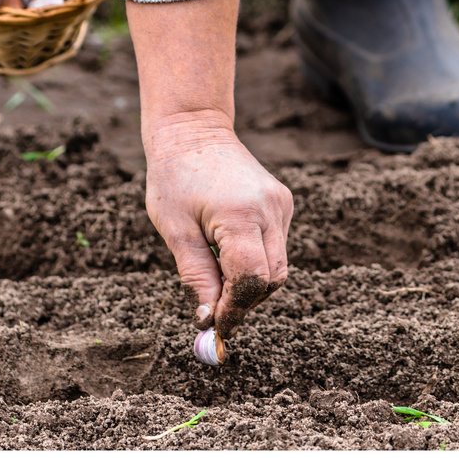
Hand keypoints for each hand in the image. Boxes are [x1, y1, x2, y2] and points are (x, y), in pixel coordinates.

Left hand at [145, 113, 291, 339]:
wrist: (194, 129)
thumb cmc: (174, 178)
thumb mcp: (175, 231)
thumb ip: (196, 277)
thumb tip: (207, 320)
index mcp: (240, 214)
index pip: (251, 279)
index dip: (235, 309)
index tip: (216, 327)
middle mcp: (270, 209)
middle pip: (272, 278)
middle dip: (245, 300)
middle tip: (214, 309)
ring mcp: (281, 205)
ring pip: (278, 266)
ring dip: (251, 283)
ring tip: (217, 276)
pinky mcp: (283, 202)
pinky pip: (277, 247)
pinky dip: (257, 261)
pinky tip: (228, 251)